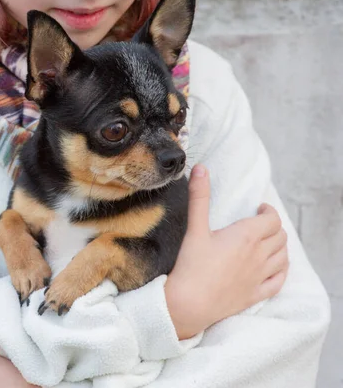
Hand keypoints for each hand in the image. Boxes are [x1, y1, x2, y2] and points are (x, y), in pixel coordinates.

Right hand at [165, 164, 288, 339]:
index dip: (268, 211)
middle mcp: (259, 255)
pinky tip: (274, 268)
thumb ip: (199, 197)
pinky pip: (279, 281)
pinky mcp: (256, 294)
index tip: (259, 209)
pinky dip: (281, 271)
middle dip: (273, 227)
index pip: (272, 218)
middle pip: (279, 236)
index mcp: (246, 236)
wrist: (189, 303)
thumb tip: (201, 169)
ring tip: (267, 243)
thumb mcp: (195, 228)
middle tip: (260, 225)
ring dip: (279, 247)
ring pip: (283, 257)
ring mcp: (259, 276)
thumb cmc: (191, 265)